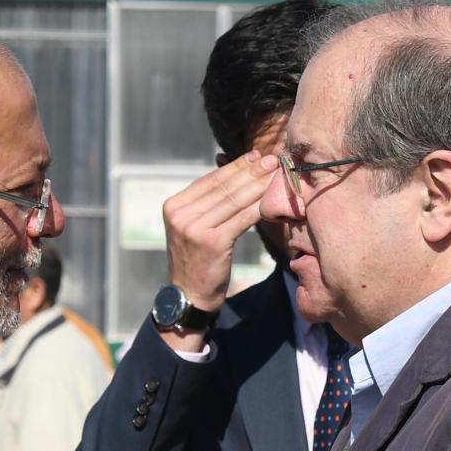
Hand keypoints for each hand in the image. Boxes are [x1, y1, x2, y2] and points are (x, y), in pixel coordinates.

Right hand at [159, 151, 278, 350]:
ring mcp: (193, 228)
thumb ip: (207, 202)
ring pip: (234, 200)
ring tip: (276, 172)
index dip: (235, 166)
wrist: (189, 295)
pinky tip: (273, 199)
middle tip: (273, 158)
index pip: (210, 180)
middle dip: (251, 171)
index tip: (256, 155)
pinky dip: (259, 207)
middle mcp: (180, 214)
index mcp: (174, 205)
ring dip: (259, 184)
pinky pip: (242, 218)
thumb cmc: (197, 260)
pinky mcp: (211, 242)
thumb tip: (233, 170)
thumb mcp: (194, 226)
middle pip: (224, 187)